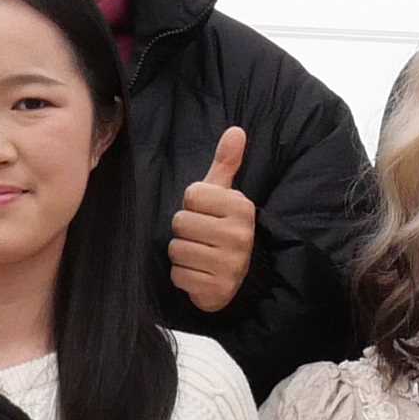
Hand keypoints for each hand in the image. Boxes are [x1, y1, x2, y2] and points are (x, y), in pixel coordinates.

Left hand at [167, 127, 257, 316]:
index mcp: (240, 207)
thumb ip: (226, 163)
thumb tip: (236, 130)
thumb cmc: (224, 228)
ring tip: (201, 255)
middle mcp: (239, 235)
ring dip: (182, 255)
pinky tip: (200, 273)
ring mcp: (230, 264)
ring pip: (177, 250)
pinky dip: (184, 276)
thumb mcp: (226, 195)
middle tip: (202, 238)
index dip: (193, 205)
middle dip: (185, 231)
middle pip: (180, 223)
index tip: (207, 214)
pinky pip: (179, 276)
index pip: (192, 195)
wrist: (241, 277)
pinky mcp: (217, 289)